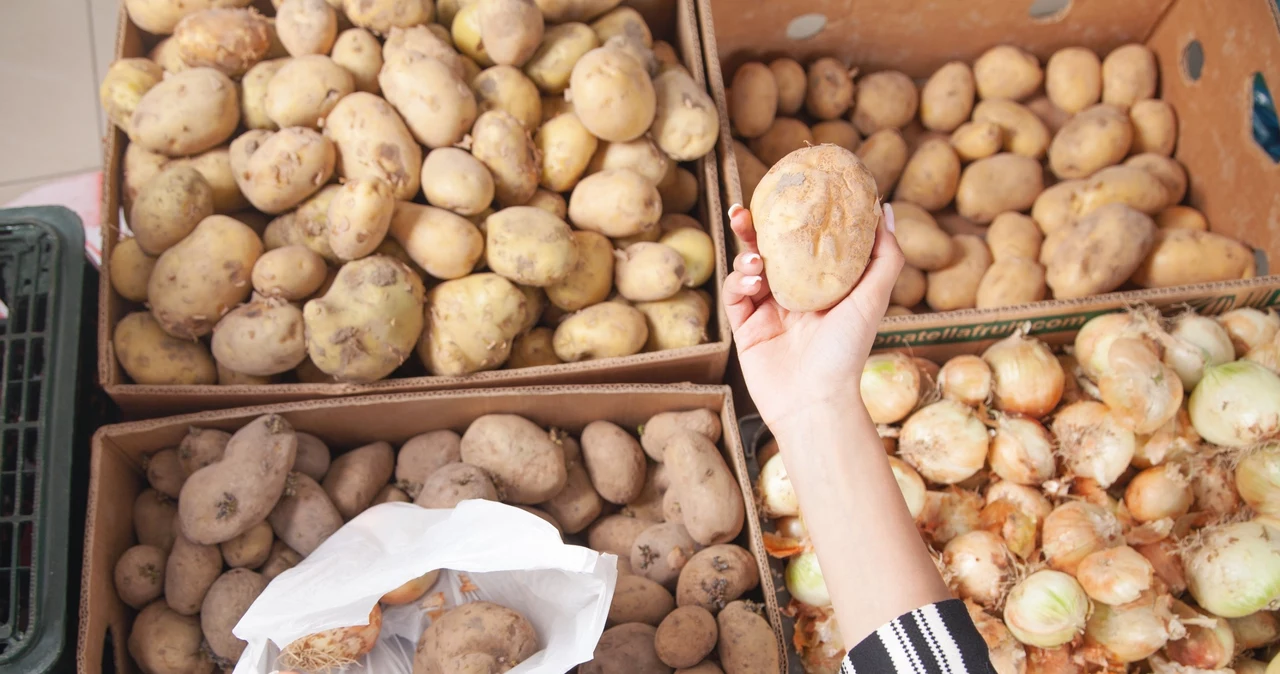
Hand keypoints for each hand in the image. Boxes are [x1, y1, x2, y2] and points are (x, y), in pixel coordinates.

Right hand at [722, 203, 904, 435]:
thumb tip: (884, 207)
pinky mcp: (745, 328)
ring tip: (754, 258)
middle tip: (745, 210)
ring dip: (746, 256)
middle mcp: (794, 295)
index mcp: (823, 286)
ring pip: (746, 269)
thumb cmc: (848, 352)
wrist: (814, 401)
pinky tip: (750, 281)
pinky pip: (733, 295)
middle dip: (753, 228)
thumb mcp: (873, 298)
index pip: (805, 242)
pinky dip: (737, 282)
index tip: (788, 190)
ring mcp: (767, 310)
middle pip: (768, 249)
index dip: (793, 216)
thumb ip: (884, 255)